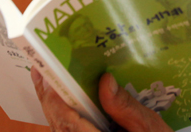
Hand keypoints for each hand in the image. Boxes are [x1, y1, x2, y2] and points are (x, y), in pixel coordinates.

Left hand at [31, 66, 173, 131]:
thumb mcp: (147, 127)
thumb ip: (125, 107)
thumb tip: (106, 79)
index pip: (67, 122)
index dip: (55, 97)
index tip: (49, 71)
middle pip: (59, 123)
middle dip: (50, 94)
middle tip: (43, 64)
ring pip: (61, 126)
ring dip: (55, 102)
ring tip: (51, 74)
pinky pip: (70, 129)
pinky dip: (64, 112)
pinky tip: (66, 95)